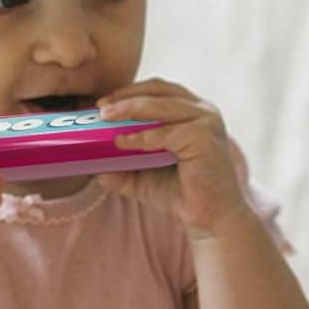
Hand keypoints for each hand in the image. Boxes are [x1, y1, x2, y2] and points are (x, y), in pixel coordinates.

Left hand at [95, 79, 247, 235]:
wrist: (212, 218)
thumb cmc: (184, 194)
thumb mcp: (146, 178)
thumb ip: (124, 170)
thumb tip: (95, 170)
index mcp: (192, 111)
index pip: (157, 90)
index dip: (129, 92)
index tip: (102, 103)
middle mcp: (203, 111)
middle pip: (158, 91)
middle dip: (125, 97)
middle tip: (100, 108)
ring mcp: (206, 122)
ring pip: (160, 106)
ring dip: (129, 109)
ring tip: (105, 118)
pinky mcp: (204, 139)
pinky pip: (165, 132)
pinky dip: (141, 135)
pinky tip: (122, 141)